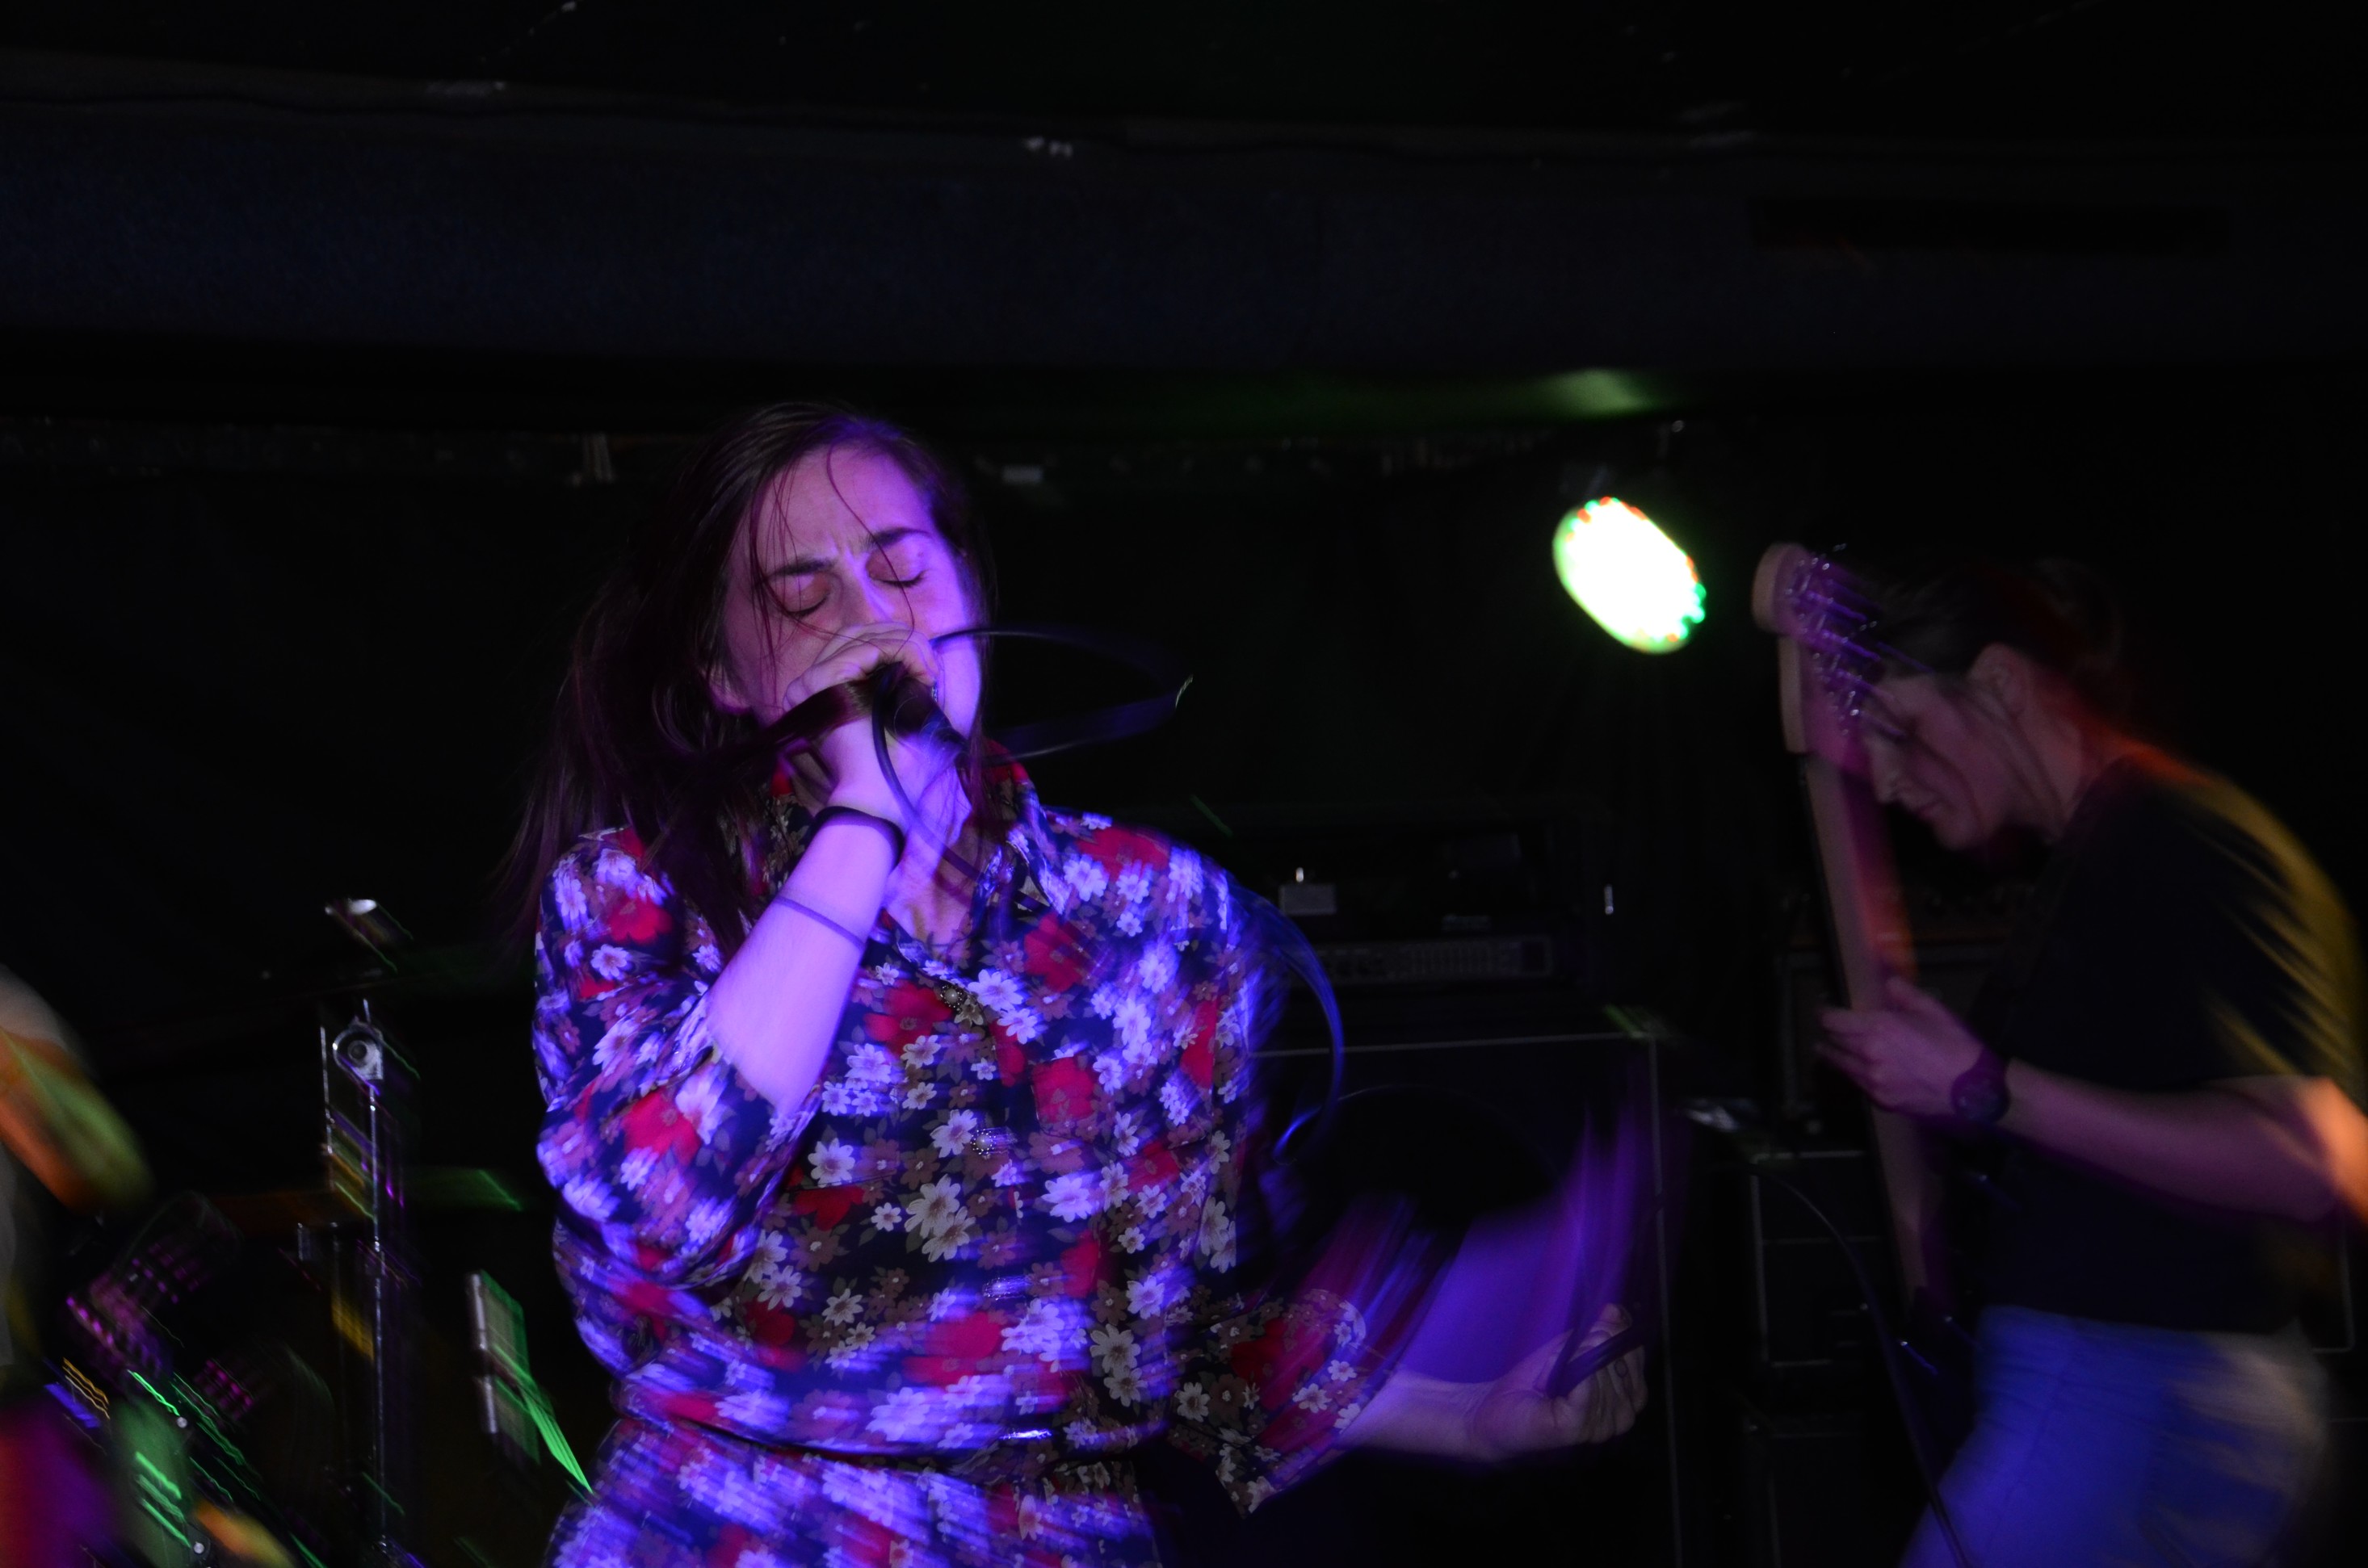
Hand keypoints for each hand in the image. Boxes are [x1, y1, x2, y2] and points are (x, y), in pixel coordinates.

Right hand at [778, 622, 960, 830]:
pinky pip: (869, 648)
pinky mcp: (823, 683)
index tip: (931, 673)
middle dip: (905, 641)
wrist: (880, 799)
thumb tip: (925, 662)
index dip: (899, 646)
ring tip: (930, 672)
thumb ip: (905, 687)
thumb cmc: (894, 769)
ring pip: (864, 635)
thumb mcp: (904, 719)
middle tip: (933, 668)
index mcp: (827, 692)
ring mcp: (812, 683)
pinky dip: (902, 651)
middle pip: (859, 633)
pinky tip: (923, 673)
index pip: (859, 644)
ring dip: (907, 646)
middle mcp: (812, 685)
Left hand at [1465, 1306, 1647, 1458]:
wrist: (1495, 1408)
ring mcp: (1601, 1426)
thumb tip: (1616, 1310)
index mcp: (1626, 1396)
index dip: (1613, 1334)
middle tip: (1560, 1360)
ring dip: (1571, 1362)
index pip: (1635, 1354)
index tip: (1588, 1332)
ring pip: (1600, 1371)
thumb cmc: (1535, 1381)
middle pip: (1619, 1361)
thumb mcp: (1570, 1348)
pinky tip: (1554, 1377)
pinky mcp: (1576, 1428)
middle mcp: (1622, 1415)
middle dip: (1587, 1348)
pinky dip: (1570, 1372)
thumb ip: (1597, 1331)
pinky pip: (1584, 1386)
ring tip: (1551, 1375)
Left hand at [1820, 976, 1987, 1119]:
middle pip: (1834, 1042)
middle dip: (1829, 1034)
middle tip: (1827, 1029)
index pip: (1834, 1020)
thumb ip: (1904, 994)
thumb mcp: (1933, 1010)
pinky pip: (1858, 1084)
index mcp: (1880, 1028)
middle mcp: (1870, 1055)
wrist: (1973, 1090)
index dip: (1825, 1014)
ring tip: (1828, 1050)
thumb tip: (1890, 983)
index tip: (1823, 1011)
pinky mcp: (1882, 1100)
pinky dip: (1854, 1074)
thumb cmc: (1956, 1048)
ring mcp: (1874, 1080)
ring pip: (1841, 1066)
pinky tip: (1858, 1070)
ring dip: (1834, 1055)